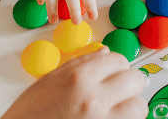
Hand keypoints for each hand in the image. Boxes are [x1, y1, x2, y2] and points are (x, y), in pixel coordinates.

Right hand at [1, 48, 146, 118]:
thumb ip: (80, 65)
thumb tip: (104, 54)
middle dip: (128, 85)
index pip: (119, 60)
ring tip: (116, 111)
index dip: (116, 67)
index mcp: (80, 78)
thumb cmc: (28, 116)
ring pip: (139, 107)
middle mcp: (95, 98)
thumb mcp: (49, 81)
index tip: (113, 74)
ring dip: (130, 107)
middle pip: (135, 80)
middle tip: (118, 92)